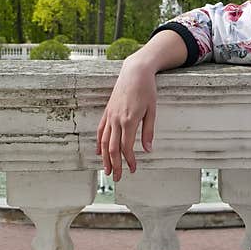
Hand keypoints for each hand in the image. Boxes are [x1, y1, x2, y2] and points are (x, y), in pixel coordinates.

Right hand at [96, 59, 156, 180]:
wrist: (135, 71)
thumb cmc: (146, 89)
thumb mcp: (152, 110)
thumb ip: (148, 131)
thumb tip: (148, 150)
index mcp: (129, 120)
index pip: (126, 147)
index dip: (129, 160)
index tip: (133, 169)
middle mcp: (116, 120)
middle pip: (112, 148)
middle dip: (114, 164)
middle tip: (117, 178)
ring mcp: (110, 115)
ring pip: (103, 141)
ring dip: (104, 158)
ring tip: (107, 170)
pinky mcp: (107, 111)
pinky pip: (101, 130)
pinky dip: (99, 143)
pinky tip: (99, 152)